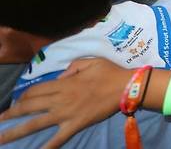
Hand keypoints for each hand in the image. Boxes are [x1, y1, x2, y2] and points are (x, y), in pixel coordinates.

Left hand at [0, 58, 129, 147]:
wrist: (125, 87)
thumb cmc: (110, 72)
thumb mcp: (89, 62)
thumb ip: (72, 68)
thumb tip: (59, 79)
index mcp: (63, 83)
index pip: (35, 90)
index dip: (23, 96)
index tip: (17, 101)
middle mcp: (60, 99)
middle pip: (29, 106)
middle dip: (10, 114)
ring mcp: (66, 113)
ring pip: (36, 123)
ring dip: (16, 131)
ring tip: (1, 138)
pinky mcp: (76, 124)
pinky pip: (58, 138)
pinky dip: (47, 147)